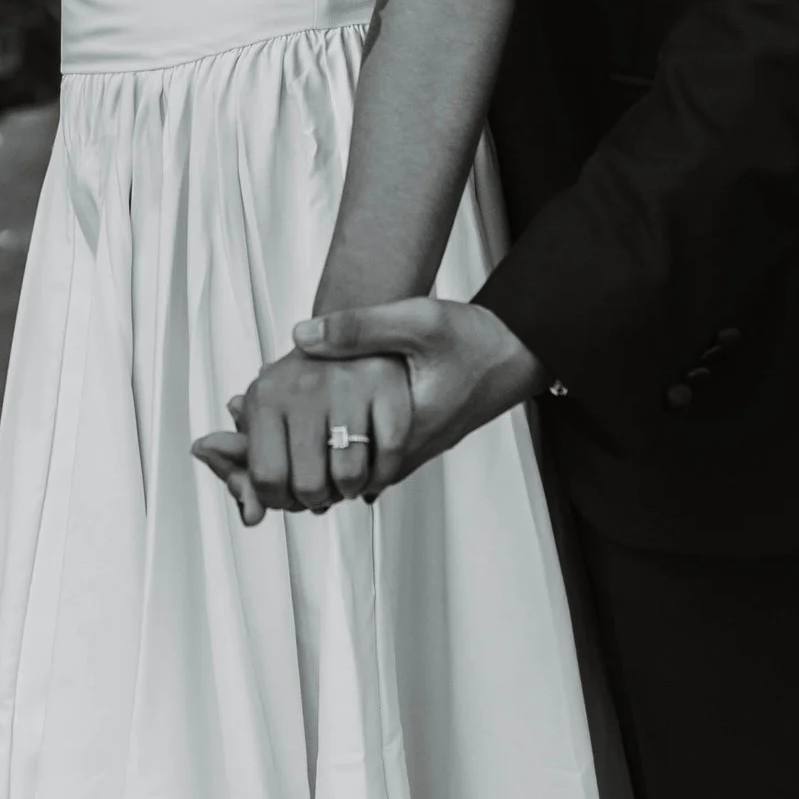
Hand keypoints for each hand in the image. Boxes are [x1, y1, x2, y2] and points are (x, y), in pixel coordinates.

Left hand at [193, 350, 411, 523]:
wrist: (352, 334)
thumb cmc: (305, 384)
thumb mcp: (265, 416)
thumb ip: (246, 468)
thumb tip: (250, 515)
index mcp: (266, 396)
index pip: (266, 479)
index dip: (278, 501)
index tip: (288, 495)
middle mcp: (304, 388)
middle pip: (308, 485)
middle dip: (316, 500)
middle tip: (321, 489)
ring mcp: (348, 386)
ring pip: (349, 476)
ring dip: (349, 490)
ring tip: (345, 477)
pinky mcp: (387, 387)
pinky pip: (387, 456)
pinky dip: (381, 475)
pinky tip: (371, 469)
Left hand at [290, 297, 544, 487]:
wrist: (524, 352)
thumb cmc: (477, 339)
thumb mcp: (418, 321)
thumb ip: (359, 327)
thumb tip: (302, 336)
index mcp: (406, 429)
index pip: (342, 466)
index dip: (305, 460)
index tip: (275, 447)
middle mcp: (413, 449)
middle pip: (349, 476)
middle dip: (312, 467)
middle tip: (276, 454)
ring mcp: (420, 448)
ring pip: (364, 471)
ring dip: (332, 459)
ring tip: (296, 444)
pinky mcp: (424, 439)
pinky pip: (379, 458)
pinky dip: (353, 450)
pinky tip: (332, 430)